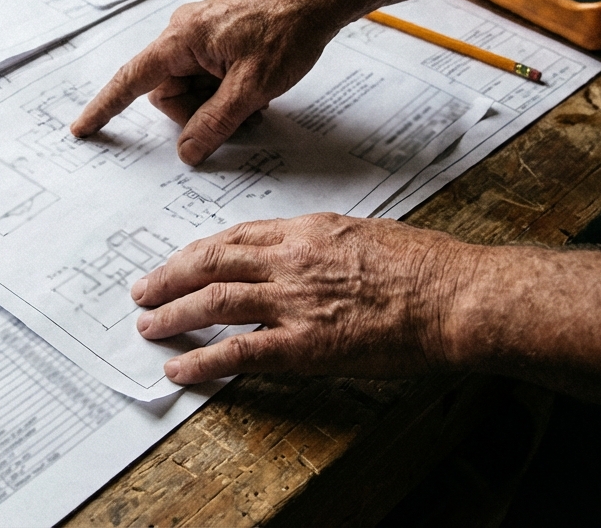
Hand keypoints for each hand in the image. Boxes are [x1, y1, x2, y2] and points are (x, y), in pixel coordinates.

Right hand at [70, 0, 344, 165]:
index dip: (106, 107)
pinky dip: (225, 89)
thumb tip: (187, 150)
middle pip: (167, 92)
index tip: (83, 128)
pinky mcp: (216, 37)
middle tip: (239, 113)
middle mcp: (183, 33)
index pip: (132, 79)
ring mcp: (200, 34)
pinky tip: (253, 85)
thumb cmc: (289, 29)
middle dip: (197, 111)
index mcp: (181, 39)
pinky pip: (206, 75)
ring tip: (254, 97)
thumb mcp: (252, 88)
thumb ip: (215, 122)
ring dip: (216, 102)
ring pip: (189, 88)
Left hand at [132, 213, 473, 383]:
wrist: (457, 296)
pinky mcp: (305, 345)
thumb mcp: (365, 234)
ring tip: (148, 327)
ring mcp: (295, 302)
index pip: (235, 235)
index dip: (198, 252)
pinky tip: (180, 369)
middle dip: (169, 277)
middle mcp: (292, 260)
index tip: (179, 262)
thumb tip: (302, 254)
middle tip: (143, 290)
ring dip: (173, 314)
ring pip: (214, 301)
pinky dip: (202, 361)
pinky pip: (239, 351)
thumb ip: (324, 244)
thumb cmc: (427, 266)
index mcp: (307, 231)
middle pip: (211, 262)